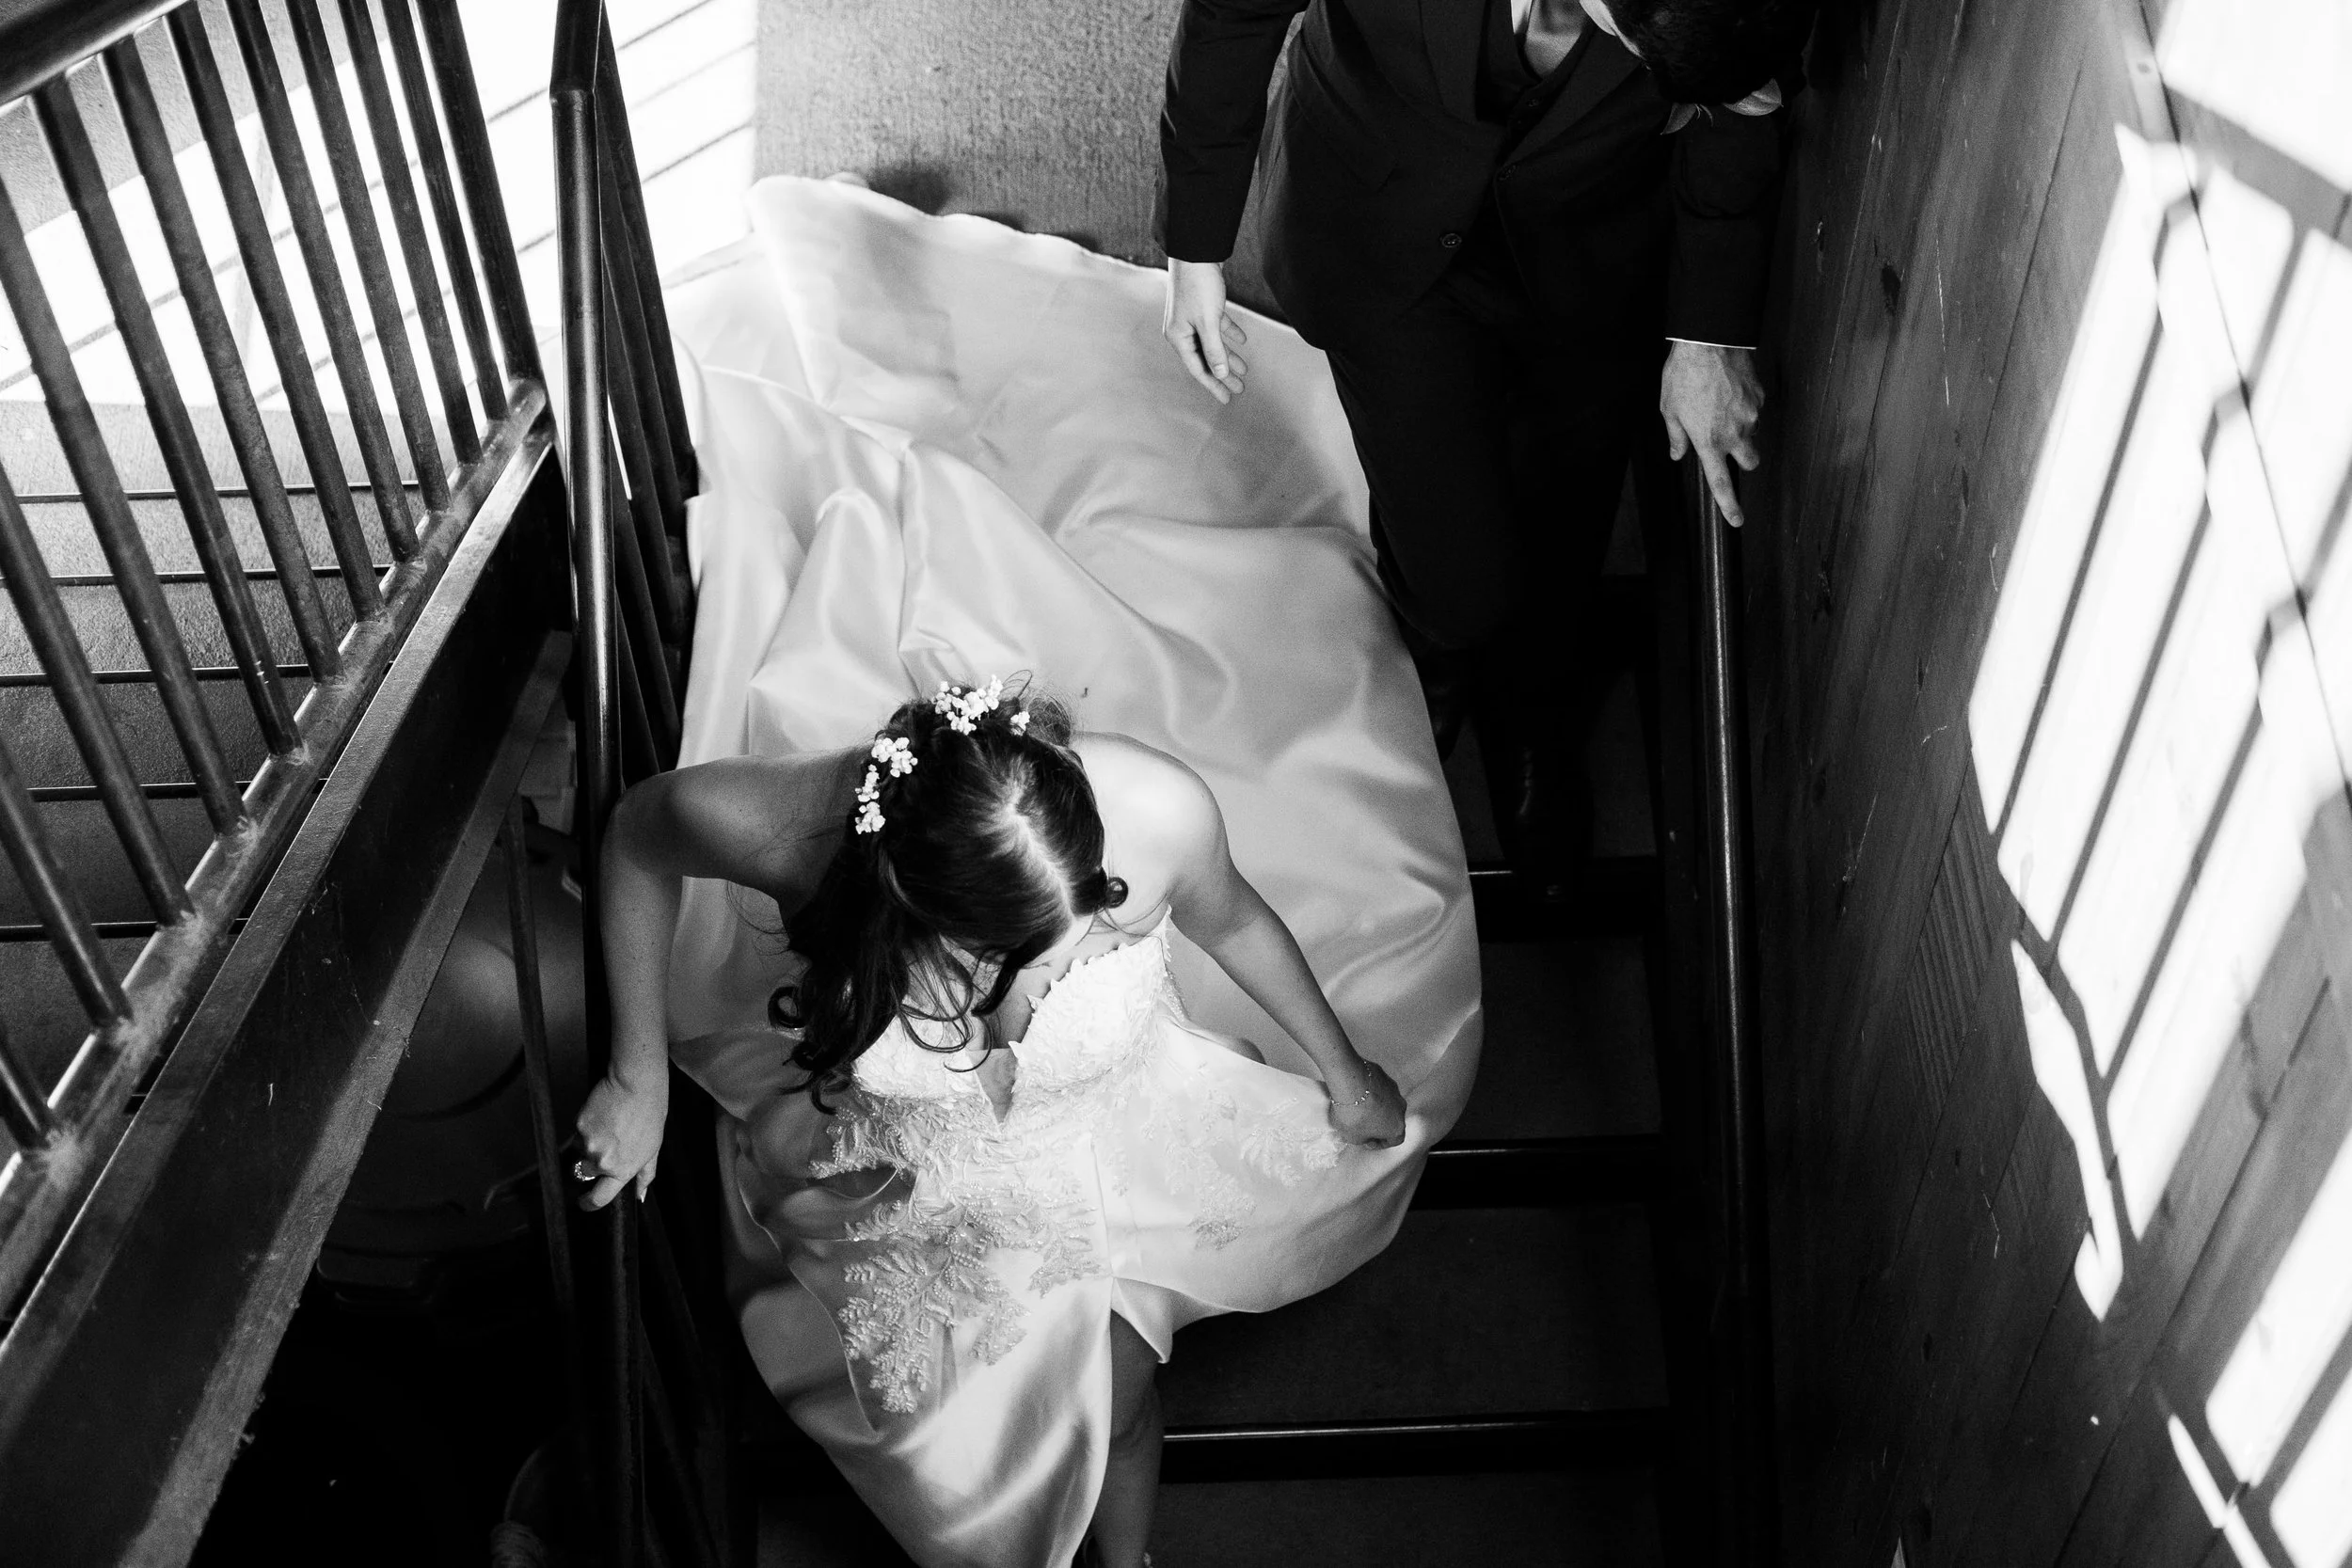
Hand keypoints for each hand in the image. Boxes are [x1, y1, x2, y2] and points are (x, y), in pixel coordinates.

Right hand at [573, 1065, 667, 1209]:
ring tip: (607, 1125)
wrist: (636, 1084)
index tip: (584, 1203)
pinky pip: (575, 1133)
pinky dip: (585, 1127)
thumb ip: (645, 1175)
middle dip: (592, 1162)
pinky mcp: (578, 1126)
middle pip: (586, 1172)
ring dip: (588, 1142)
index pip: (599, 1198)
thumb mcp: (653, 1148)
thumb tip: (639, 1196)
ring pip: (579, 1151)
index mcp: (622, 1169)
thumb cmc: (650, 1114)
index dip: (589, 1203)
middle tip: (608, 1143)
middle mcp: (602, 1161)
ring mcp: (588, 1144)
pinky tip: (601, 1115)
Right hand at [1163, 258, 1248, 403]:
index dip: (1214, 385)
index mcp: (1178, 338)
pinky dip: (1229, 333)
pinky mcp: (1202, 307)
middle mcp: (1182, 330)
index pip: (1198, 369)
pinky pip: (1216, 327)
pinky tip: (1241, 339)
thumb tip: (1219, 374)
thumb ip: (1214, 349)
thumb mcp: (1208, 322)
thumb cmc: (1198, 285)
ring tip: (1244, 369)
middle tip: (1240, 388)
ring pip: (1212, 344)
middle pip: (1206, 359)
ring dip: (1228, 356)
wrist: (1195, 251)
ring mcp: (1192, 318)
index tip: (1228, 398)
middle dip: (1223, 374)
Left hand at [1325, 1058, 1406, 1148]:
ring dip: (1374, 1107)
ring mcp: (1393, 1090)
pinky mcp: (1384, 1075)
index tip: (1367, 1141)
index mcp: (1397, 1127)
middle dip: (1377, 1124)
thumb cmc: (1353, 1114)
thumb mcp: (1352, 1137)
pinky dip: (1368, 1092)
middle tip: (1361, 1124)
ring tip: (1356, 1107)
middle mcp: (1400, 1108)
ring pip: (1385, 1102)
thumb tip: (1362, 1136)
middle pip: (1390, 1120)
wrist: (1349, 1083)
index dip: (1380, 1143)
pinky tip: (1354, 1093)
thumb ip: (1361, 1140)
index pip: (1394, 1140)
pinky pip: (1377, 1088)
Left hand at [1660, 341, 1763, 526]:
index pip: (1721, 483)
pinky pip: (1755, 411)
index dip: (1729, 506)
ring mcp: (1751, 416)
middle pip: (1750, 462)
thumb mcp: (1669, 408)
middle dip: (1743, 459)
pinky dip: (1745, 408)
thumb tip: (1678, 454)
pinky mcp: (1760, 398)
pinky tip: (1730, 392)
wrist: (1710, 342)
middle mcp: (1735, 433)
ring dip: (1742, 430)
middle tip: (1728, 445)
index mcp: (1709, 441)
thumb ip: (1676, 436)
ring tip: (1722, 406)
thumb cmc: (1684, 375)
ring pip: (1753, 434)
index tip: (1737, 520)